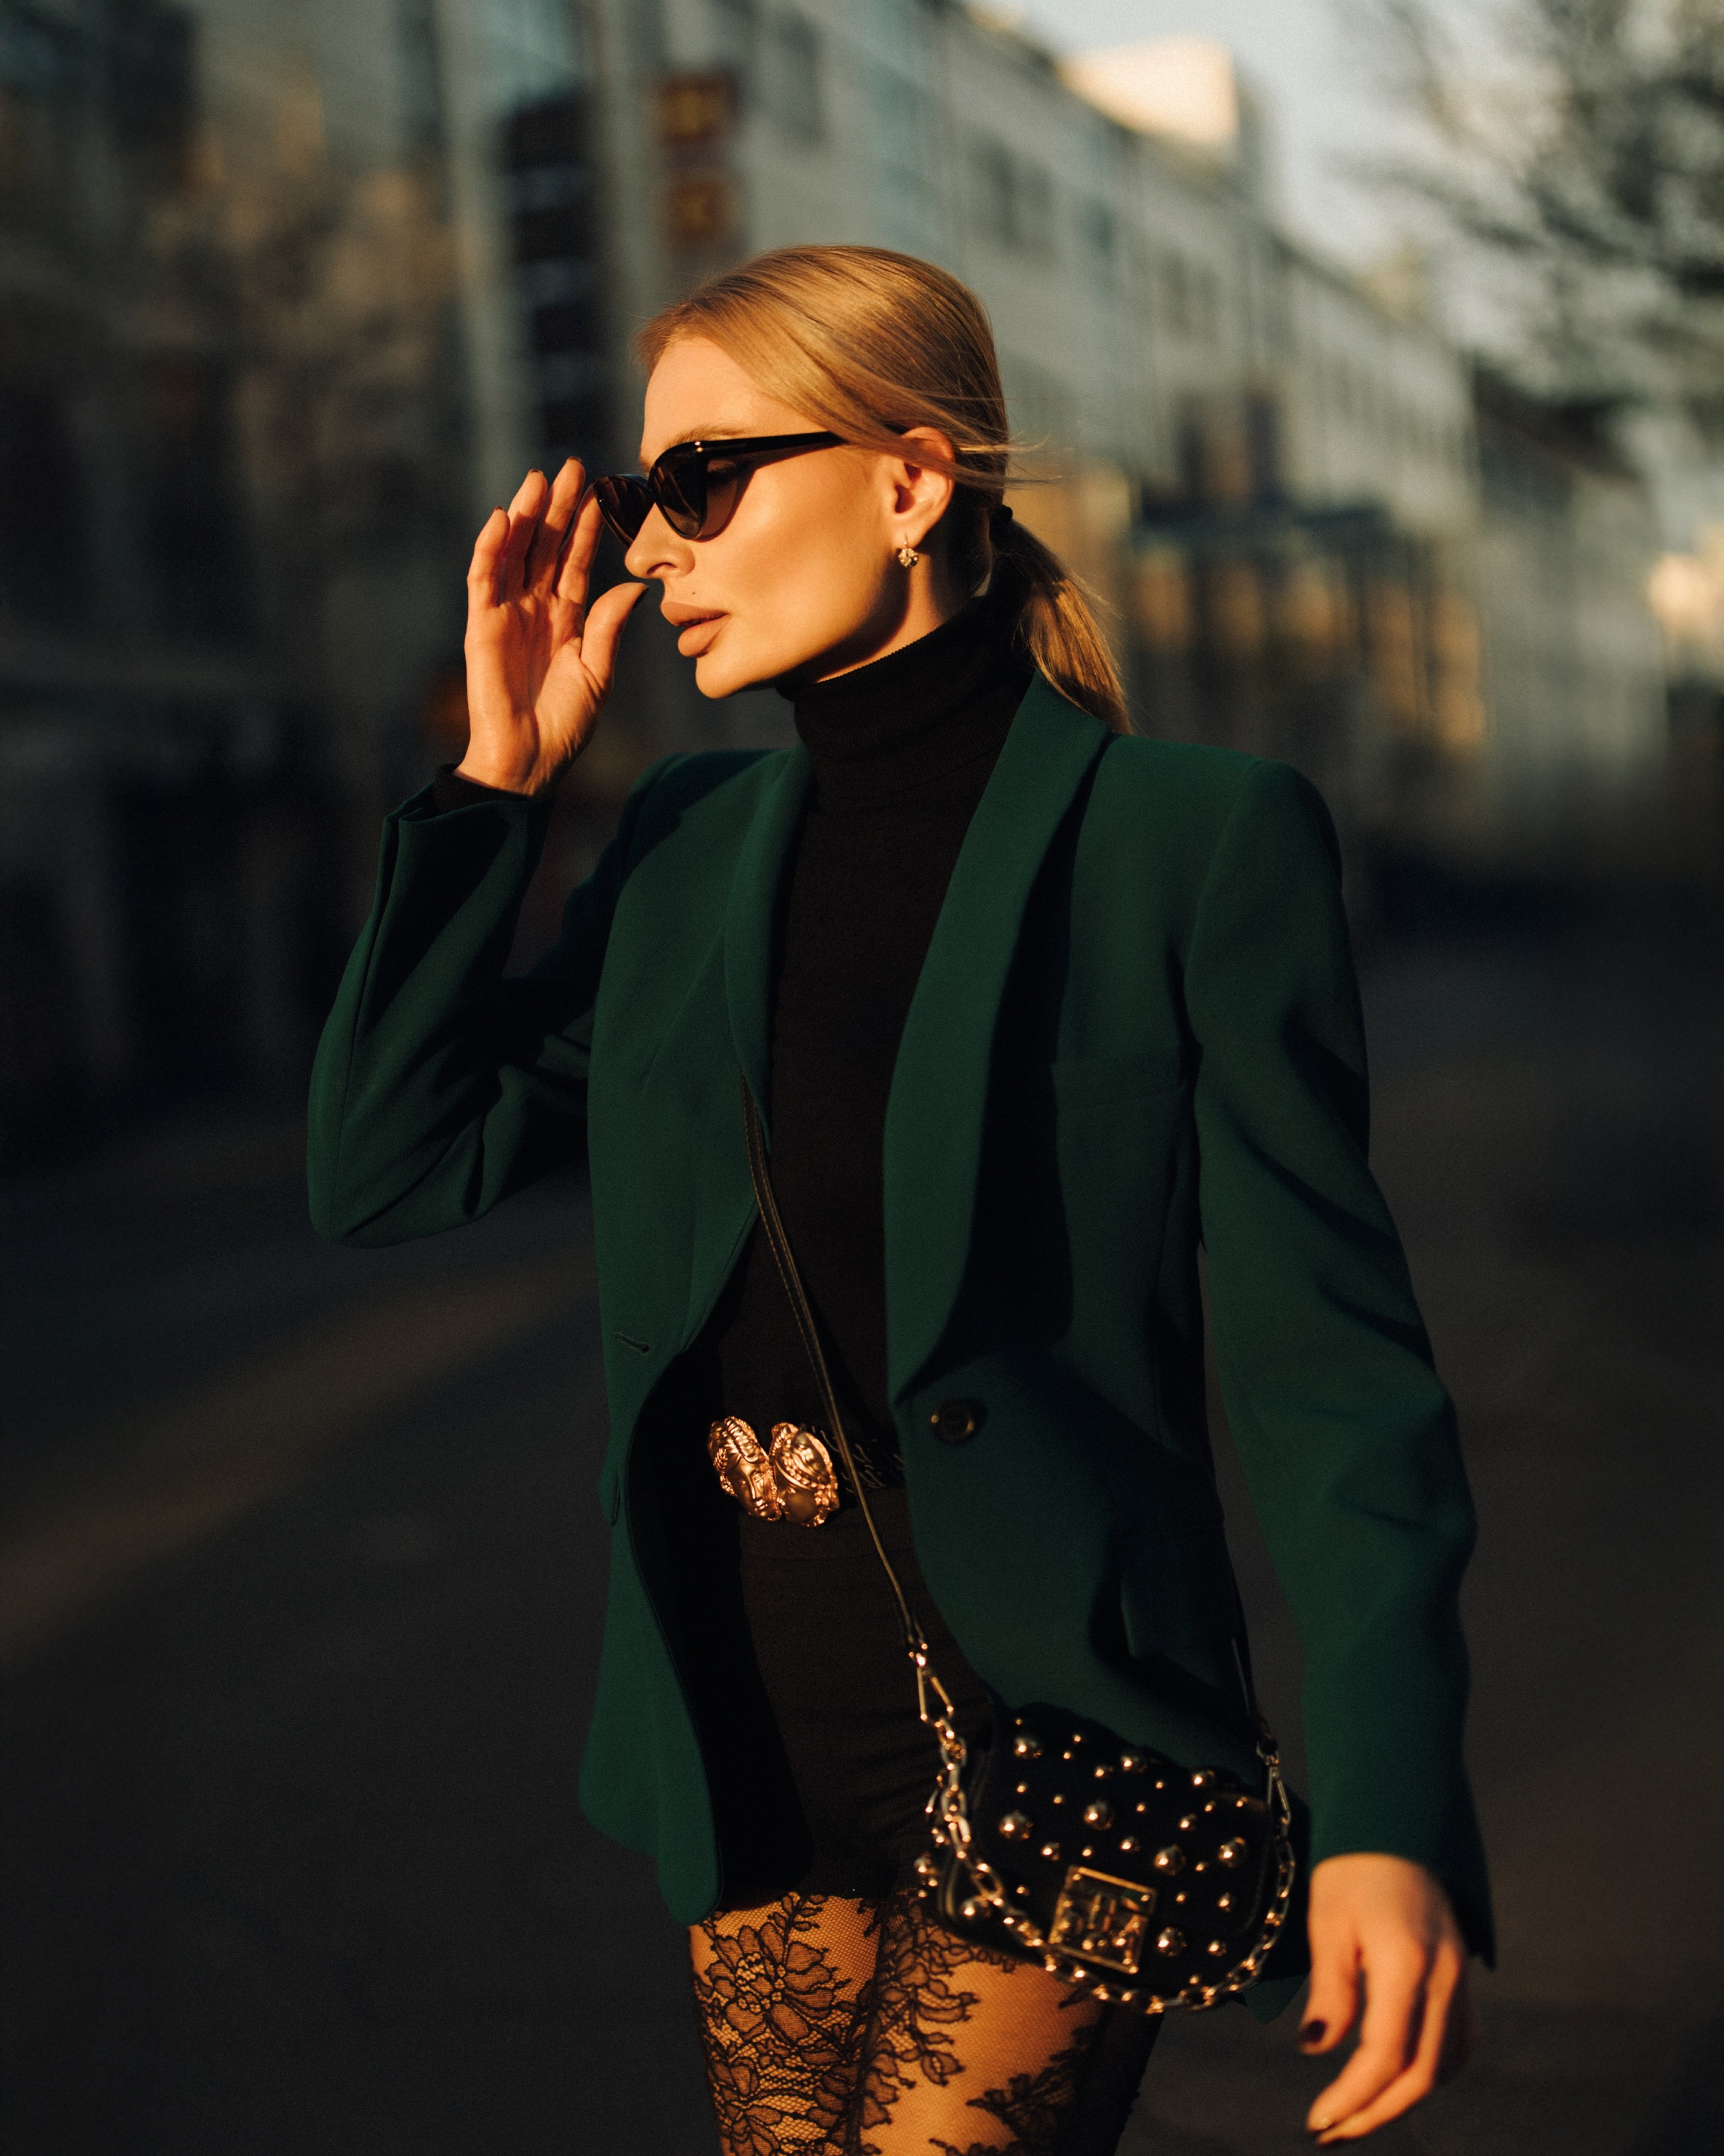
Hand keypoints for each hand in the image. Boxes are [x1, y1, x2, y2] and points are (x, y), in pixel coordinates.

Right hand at [460, 459, 646, 794]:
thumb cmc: (564, 725)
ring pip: (513, 553)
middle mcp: (532, 610)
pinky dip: (489, 548)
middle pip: (543, 547)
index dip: (584, 529)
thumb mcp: (598, 673)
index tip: (599, 493)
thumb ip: (609, 627)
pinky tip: (501, 518)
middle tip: (570, 467)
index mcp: (563, 620)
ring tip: (537, 479)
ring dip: (522, 515)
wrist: (530, 760)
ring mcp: (504, 614)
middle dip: (555, 508)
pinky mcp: (480, 626)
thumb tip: (634, 587)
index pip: (573, 562)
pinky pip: (483, 579)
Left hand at [1299, 1854, 1474, 2141]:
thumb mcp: (1328, 1922)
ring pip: (1447, 2063)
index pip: (1385, 2054)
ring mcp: (1462, 1977)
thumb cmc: (1355, 1864)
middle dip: (1377, 2111)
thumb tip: (1318, 2049)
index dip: (1353, 2096)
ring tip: (1359, 2113)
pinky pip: (1459, 2040)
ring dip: (1405, 2098)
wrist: (1397, 1821)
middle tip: (1334, 2131)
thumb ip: (1331, 1992)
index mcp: (1407, 1961)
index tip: (1319, 2120)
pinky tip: (1400, 2078)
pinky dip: (1432, 2070)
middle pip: (1423, 2072)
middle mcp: (1444, 1976)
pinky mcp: (1464, 1975)